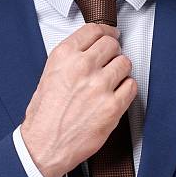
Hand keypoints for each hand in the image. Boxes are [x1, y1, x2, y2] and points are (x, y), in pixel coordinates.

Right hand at [20, 22, 136, 176]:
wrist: (45, 146)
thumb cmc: (44, 117)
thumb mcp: (48, 76)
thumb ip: (70, 60)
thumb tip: (88, 52)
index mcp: (64, 57)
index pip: (94, 30)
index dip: (106, 32)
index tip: (111, 34)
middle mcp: (82, 67)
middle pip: (112, 44)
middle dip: (113, 52)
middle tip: (111, 60)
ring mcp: (99, 86)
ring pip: (125, 63)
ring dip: (120, 71)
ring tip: (112, 81)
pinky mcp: (112, 106)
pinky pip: (131, 86)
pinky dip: (127, 89)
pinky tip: (117, 94)